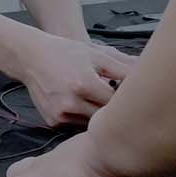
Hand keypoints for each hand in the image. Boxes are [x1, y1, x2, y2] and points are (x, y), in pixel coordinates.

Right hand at [10, 33, 132, 126]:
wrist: (31, 57)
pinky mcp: (53, 121)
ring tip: (96, 98)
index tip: (129, 94)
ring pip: (91, 123)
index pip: (115, 102)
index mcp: (84, 84)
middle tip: (115, 98)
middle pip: (104, 116)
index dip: (123, 98)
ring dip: (97, 115)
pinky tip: (80, 103)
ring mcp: (60, 114)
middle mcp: (70, 102)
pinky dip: (81, 117)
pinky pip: (76, 124)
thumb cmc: (65, 52)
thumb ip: (121, 66)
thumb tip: (145, 72)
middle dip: (111, 109)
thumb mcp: (95, 54)